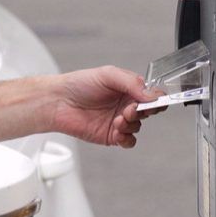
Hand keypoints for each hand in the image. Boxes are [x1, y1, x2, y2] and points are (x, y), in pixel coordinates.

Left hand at [50, 66, 164, 148]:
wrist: (59, 102)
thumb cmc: (79, 84)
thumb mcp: (109, 75)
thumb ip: (132, 83)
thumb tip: (151, 95)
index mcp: (128, 88)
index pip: (152, 95)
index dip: (156, 99)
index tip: (151, 101)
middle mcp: (125, 104)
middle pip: (148, 111)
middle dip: (142, 111)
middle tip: (129, 109)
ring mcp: (119, 121)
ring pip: (138, 126)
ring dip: (131, 124)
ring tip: (117, 120)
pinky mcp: (111, 135)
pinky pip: (128, 141)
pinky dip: (127, 139)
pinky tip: (118, 133)